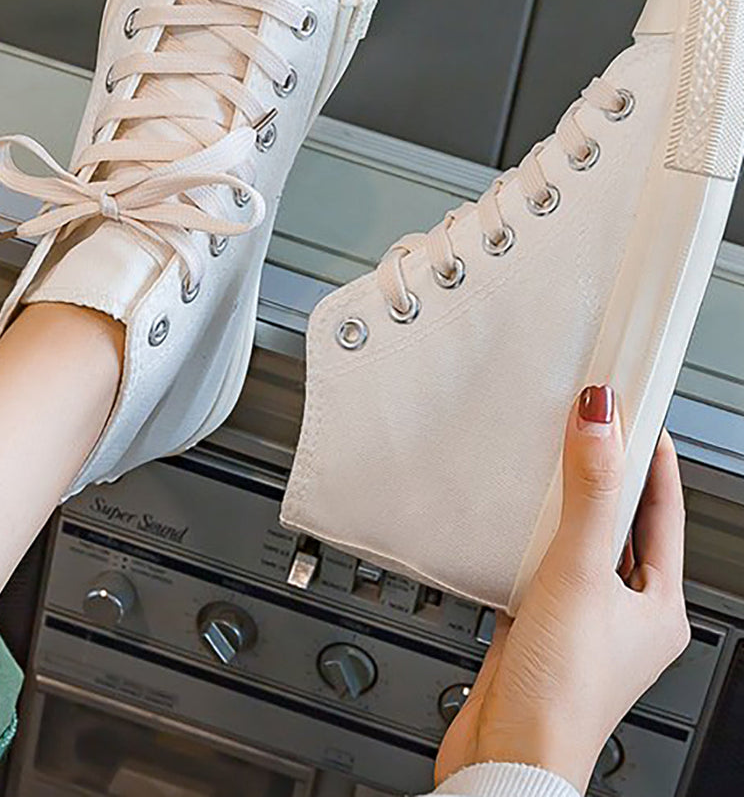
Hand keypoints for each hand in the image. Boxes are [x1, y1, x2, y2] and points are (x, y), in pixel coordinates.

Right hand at [435, 386, 690, 794]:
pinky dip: (528, 540)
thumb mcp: (580, 573)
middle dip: (608, 478)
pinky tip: (510, 523)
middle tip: (591, 431)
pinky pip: (540, 569)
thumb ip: (590, 493)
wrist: (508, 757)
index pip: (665, 513)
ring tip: (550, 467)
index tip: (640, 414)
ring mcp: (582, 622)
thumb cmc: (563, 694)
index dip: (654, 460)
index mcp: (659, 607)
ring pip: (578, 546)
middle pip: (622, 526)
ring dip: (565, 508)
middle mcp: (626, 615)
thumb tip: (600, 421)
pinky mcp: (540, 630)